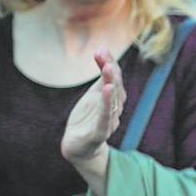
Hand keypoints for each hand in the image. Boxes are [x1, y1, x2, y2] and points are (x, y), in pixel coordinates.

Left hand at [60, 50, 124, 164]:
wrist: (78, 147)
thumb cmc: (87, 119)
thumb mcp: (93, 95)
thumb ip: (101, 77)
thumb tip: (103, 49)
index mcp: (113, 100)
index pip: (115, 79)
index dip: (110, 64)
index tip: (102, 49)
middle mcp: (114, 110)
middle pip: (116, 89)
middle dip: (112, 73)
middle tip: (106, 58)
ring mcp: (108, 122)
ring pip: (112, 101)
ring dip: (111, 84)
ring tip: (108, 69)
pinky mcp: (99, 133)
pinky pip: (104, 117)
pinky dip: (106, 104)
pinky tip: (106, 90)